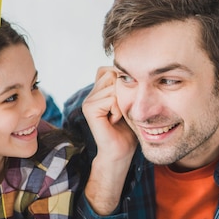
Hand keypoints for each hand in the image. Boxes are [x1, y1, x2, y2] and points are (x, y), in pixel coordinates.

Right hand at [82, 67, 136, 214]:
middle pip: (113, 75)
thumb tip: (129, 67)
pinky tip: (114, 121)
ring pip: (114, 86)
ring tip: (117, 117)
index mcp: (98, 90)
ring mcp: (88, 100)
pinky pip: (111, 99)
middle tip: (120, 111)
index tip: (125, 103)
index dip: (123, 83)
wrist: (120, 151)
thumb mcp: (130, 102)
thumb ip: (125, 85)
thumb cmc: (129, 128)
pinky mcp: (89, 108)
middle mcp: (91, 93)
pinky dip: (118, 110)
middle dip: (123, 92)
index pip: (111, 69)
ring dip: (122, 103)